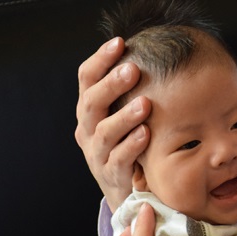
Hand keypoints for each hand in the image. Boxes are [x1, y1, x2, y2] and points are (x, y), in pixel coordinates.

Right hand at [75, 37, 151, 211]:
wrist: (127, 192)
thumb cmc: (130, 145)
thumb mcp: (125, 117)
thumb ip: (131, 92)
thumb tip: (150, 55)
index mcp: (90, 110)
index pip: (86, 79)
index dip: (100, 60)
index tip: (119, 43)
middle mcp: (88, 130)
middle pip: (91, 103)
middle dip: (111, 84)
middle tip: (132, 69)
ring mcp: (97, 154)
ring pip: (105, 132)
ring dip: (124, 116)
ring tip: (145, 104)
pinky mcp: (111, 175)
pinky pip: (119, 159)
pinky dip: (132, 145)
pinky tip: (147, 134)